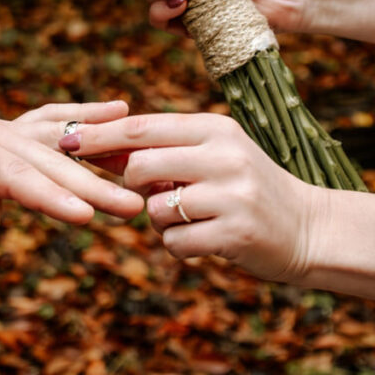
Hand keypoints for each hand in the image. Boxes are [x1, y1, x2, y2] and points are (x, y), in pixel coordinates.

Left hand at [0, 83, 143, 222]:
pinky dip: (83, 115)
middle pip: (50, 163)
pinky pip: (53, 124)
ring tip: (142, 165)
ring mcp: (3, 129)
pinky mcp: (6, 130)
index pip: (15, 177)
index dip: (49, 197)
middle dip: (93, 186)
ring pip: (60, 142)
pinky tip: (117, 109)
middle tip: (134, 208)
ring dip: (101, 153)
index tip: (84, 215)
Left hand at [59, 112, 324, 282]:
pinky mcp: (234, 233)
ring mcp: (230, 194)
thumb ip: (164, 149)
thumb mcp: (213, 155)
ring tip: (194, 219)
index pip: (141, 126)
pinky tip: (206, 242)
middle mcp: (223, 155)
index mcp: (215, 128)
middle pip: (139, 166)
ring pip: (153, 209)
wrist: (311, 229)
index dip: (98, 135)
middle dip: (133, 185)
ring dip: (160, 221)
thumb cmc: (246, 188)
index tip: (63, 141)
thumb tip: (98, 145)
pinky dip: (179, 248)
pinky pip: (174, 243)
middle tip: (159, 193)